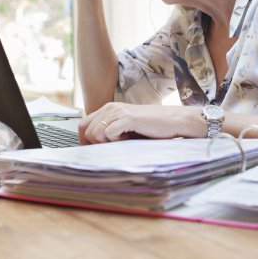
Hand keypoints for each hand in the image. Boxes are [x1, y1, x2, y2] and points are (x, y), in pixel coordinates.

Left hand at [78, 102, 202, 144]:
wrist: (174, 121)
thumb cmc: (152, 128)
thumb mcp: (126, 129)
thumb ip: (110, 133)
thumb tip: (93, 148)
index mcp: (108, 109)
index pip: (83, 125)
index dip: (85, 141)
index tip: (96, 150)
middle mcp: (110, 108)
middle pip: (85, 130)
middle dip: (95, 144)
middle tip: (113, 146)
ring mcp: (118, 111)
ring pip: (94, 133)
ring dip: (107, 142)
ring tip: (123, 141)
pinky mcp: (127, 118)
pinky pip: (108, 133)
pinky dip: (116, 141)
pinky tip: (129, 139)